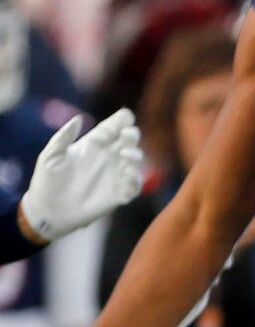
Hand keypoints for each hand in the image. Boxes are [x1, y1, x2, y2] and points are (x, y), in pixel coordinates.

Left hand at [19, 113, 143, 243]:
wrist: (48, 210)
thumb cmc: (47, 181)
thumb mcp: (50, 156)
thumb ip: (63, 137)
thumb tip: (78, 118)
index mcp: (92, 145)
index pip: (111, 129)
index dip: (121, 120)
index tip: (126, 116)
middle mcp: (107, 158)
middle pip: (128, 141)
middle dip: (132, 135)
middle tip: (127, 134)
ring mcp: (115, 175)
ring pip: (135, 161)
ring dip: (135, 156)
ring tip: (126, 155)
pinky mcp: (119, 194)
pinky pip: (134, 185)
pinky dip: (136, 179)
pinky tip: (129, 174)